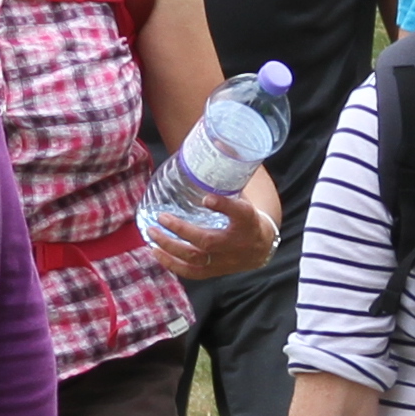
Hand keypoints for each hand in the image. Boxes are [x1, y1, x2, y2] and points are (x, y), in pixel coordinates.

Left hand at [149, 177, 282, 284]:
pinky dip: (172, 264)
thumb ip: (226, 178)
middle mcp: (235, 242)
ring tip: (152, 233)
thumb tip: (216, 143)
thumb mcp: (244, 195)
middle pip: (208, 240)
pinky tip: (155, 252)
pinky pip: (192, 272)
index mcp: (247, 220)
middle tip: (161, 217)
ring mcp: (224, 260)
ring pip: (196, 258)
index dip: (223, 205)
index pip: (239, 212)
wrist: (262, 246)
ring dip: (171, 247)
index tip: (207, 197)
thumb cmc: (246, 216)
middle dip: (182, 230)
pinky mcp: (215, 271)